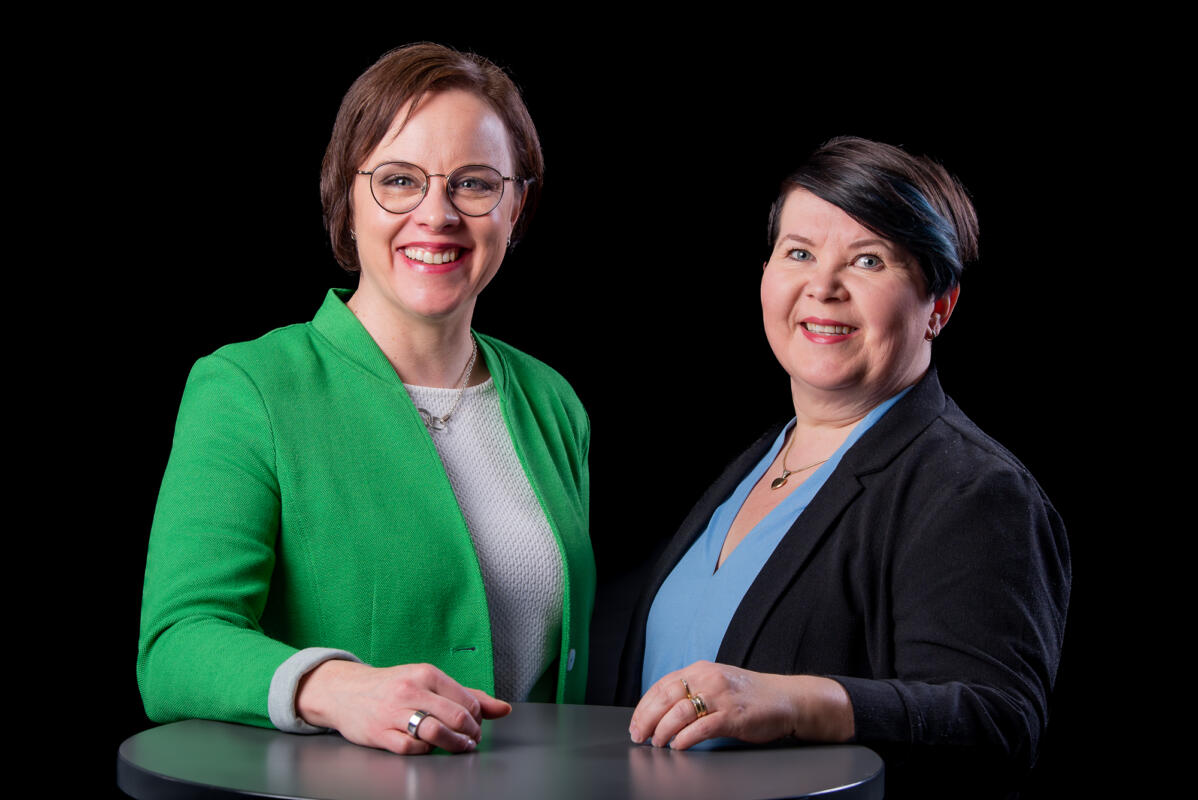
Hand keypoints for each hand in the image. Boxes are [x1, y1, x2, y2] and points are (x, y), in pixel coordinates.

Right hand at [296, 660, 511, 753]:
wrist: (346, 691)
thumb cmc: (393, 686)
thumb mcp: (428, 681)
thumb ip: (467, 695)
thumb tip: (504, 709)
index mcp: (426, 673)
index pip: (468, 700)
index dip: (479, 718)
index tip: (475, 724)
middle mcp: (411, 690)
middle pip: (456, 717)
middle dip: (470, 734)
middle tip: (470, 739)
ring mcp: (394, 712)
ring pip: (436, 733)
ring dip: (453, 745)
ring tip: (457, 746)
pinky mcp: (380, 733)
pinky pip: (412, 748)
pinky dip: (425, 751)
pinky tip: (428, 747)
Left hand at [628, 661, 853, 749]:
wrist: (785, 698)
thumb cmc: (748, 695)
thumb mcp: (716, 683)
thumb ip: (692, 690)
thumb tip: (660, 710)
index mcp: (701, 669)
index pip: (662, 685)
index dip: (644, 705)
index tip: (635, 723)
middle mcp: (708, 678)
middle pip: (666, 697)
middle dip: (647, 719)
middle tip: (639, 736)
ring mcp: (721, 696)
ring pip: (680, 712)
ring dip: (663, 731)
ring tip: (658, 743)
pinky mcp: (734, 715)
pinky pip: (702, 727)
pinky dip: (686, 738)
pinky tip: (679, 745)